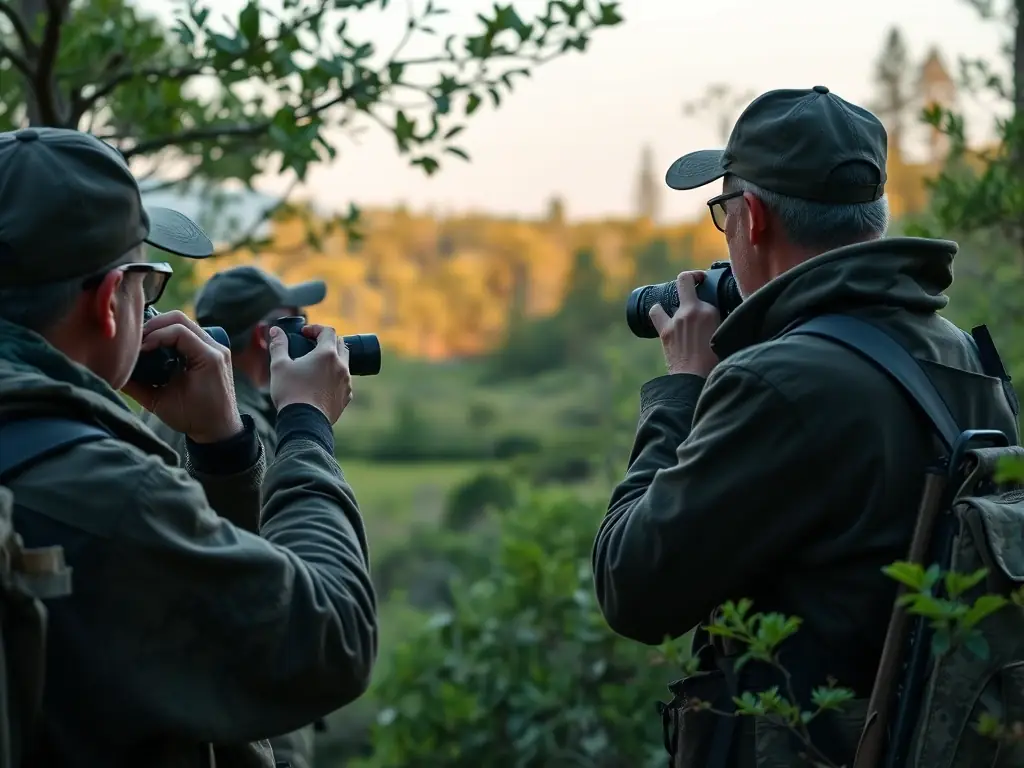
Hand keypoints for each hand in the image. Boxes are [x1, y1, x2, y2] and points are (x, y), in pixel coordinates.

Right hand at [124, 310, 243, 442]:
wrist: (219, 428)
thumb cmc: (192, 418)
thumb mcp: (160, 403)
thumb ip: (136, 386)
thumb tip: (112, 372)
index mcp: (208, 358)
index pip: (178, 331)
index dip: (153, 335)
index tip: (138, 349)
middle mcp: (215, 348)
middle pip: (180, 319)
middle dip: (153, 326)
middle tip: (136, 341)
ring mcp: (216, 347)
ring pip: (184, 323)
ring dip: (160, 328)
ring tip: (143, 343)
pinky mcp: (211, 351)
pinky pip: (189, 333)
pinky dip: (170, 335)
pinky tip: (156, 346)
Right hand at [269, 323, 352, 423]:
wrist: (304, 423)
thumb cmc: (291, 393)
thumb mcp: (279, 366)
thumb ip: (279, 345)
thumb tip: (275, 330)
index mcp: (327, 354)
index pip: (328, 331)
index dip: (315, 329)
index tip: (304, 334)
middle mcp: (342, 366)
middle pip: (340, 344)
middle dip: (327, 341)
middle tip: (311, 346)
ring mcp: (346, 382)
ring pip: (344, 363)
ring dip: (333, 359)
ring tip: (316, 365)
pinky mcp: (346, 397)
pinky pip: (344, 381)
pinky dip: (335, 377)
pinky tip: (322, 383)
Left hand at [648, 271, 720, 377]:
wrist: (696, 380)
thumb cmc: (717, 362)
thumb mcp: (727, 336)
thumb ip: (728, 322)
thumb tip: (727, 317)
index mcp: (710, 310)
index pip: (708, 289)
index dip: (708, 286)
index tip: (708, 286)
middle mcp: (690, 311)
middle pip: (684, 279)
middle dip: (690, 277)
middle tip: (696, 282)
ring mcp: (674, 320)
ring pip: (667, 297)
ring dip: (671, 300)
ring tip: (677, 307)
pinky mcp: (664, 332)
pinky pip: (656, 312)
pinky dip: (659, 312)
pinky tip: (662, 314)